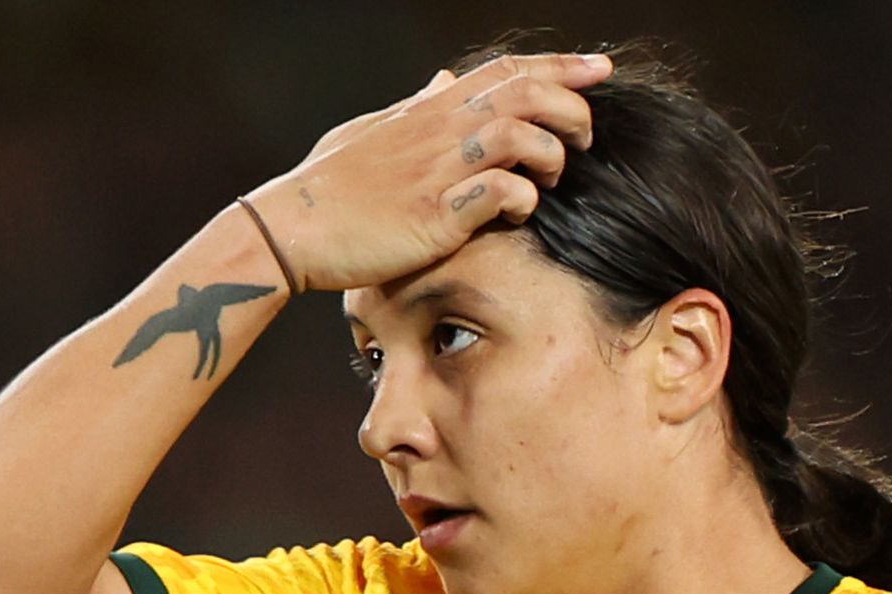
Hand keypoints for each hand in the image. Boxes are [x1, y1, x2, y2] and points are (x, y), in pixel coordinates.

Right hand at [243, 50, 610, 292]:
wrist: (291, 228)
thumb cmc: (329, 185)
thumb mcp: (372, 128)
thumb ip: (416, 106)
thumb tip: (444, 80)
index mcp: (429, 110)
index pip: (506, 71)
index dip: (560, 66)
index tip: (599, 68)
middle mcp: (440, 132)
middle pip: (526, 94)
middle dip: (570, 108)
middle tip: (583, 137)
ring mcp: (439, 173)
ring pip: (521, 138)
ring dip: (550, 155)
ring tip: (550, 177)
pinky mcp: (436, 217)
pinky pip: (499, 194)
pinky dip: (523, 199)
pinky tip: (518, 212)